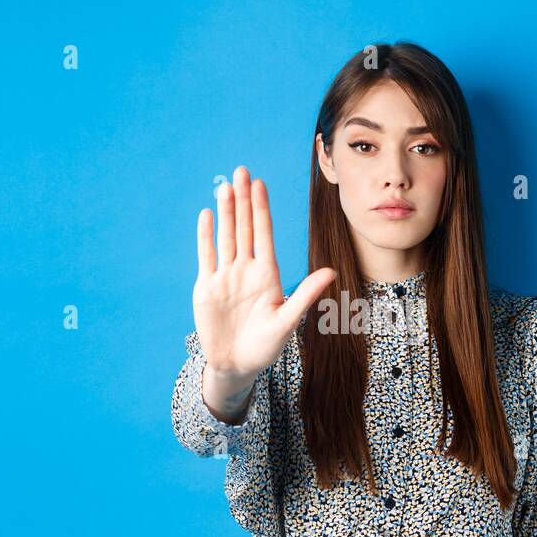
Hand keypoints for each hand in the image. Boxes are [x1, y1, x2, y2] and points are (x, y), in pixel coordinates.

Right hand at [194, 165, 335, 384]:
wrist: (236, 365)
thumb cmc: (266, 346)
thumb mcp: (287, 321)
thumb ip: (305, 294)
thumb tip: (330, 272)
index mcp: (267, 274)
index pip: (264, 234)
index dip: (261, 209)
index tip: (261, 185)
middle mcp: (246, 270)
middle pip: (244, 228)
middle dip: (243, 200)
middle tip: (242, 171)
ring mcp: (225, 276)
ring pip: (226, 237)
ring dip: (225, 212)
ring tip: (225, 187)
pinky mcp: (206, 287)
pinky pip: (206, 256)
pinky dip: (206, 236)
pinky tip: (207, 215)